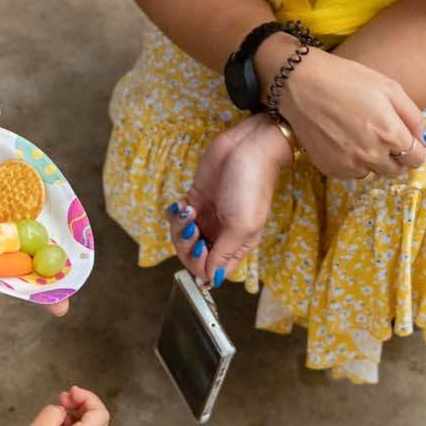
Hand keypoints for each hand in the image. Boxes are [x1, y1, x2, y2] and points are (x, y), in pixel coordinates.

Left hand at [169, 116, 291, 286]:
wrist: (247, 146)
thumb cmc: (251, 184)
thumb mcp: (242, 225)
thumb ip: (224, 254)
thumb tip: (212, 279)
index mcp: (237, 245)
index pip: (211, 270)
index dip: (199, 263)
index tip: (200, 247)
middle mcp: (221, 234)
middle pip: (192, 255)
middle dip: (186, 244)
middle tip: (191, 226)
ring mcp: (207, 217)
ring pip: (181, 237)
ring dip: (179, 227)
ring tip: (188, 210)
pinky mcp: (196, 200)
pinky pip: (177, 217)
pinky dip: (175, 214)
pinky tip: (183, 204)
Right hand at [276, 49, 425, 180]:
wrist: (300, 83)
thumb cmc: (347, 79)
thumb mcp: (389, 88)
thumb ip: (414, 117)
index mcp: (390, 134)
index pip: (416, 159)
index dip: (413, 147)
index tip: (402, 136)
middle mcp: (372, 155)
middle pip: (396, 170)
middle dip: (393, 155)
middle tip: (378, 132)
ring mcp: (349, 165)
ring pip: (373, 172)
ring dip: (372, 159)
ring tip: (357, 133)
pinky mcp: (330, 168)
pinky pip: (351, 173)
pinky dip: (351, 161)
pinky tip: (341, 139)